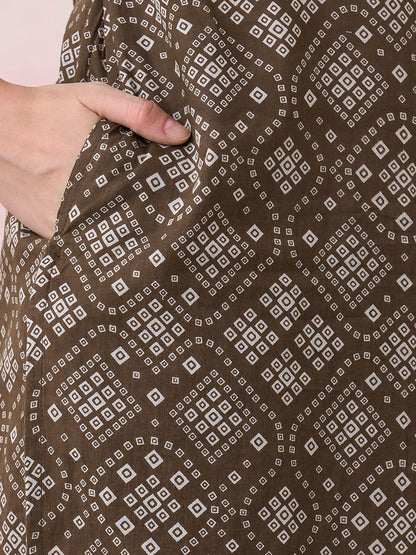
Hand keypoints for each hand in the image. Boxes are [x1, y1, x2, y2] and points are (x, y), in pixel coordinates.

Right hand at [0, 79, 189, 238]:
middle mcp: (82, 200)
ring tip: (134, 237)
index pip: (145, 201)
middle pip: (125, 223)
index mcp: (103, 171)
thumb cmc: (46, 108)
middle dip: (142, 224)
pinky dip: (88, 239)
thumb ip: (138, 113)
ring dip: (115, 235)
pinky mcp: (44, 227)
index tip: (176, 212)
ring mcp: (61, 217)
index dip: (163, 207)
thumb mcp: (94, 98)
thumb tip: (181, 136)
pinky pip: (74, 241)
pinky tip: (101, 235)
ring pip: (100, 237)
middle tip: (159, 228)